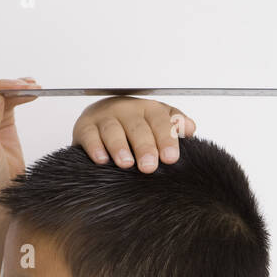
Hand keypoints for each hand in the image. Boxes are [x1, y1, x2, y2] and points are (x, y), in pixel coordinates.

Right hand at [71, 96, 197, 172]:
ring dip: (119, 147)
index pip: (160, 121)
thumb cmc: (133, 123)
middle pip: (137, 127)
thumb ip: (174, 125)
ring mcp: (105, 118)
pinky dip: (95, 147)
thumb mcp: (157, 122)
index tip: (170, 157)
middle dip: (144, 147)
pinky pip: (89, 135)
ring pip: (112, 130)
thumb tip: (190, 128)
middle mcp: (127, 110)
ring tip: (126, 163)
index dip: (166, 139)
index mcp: (148, 110)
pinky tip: (101, 159)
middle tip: (149, 166)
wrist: (100, 117)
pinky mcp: (85, 127)